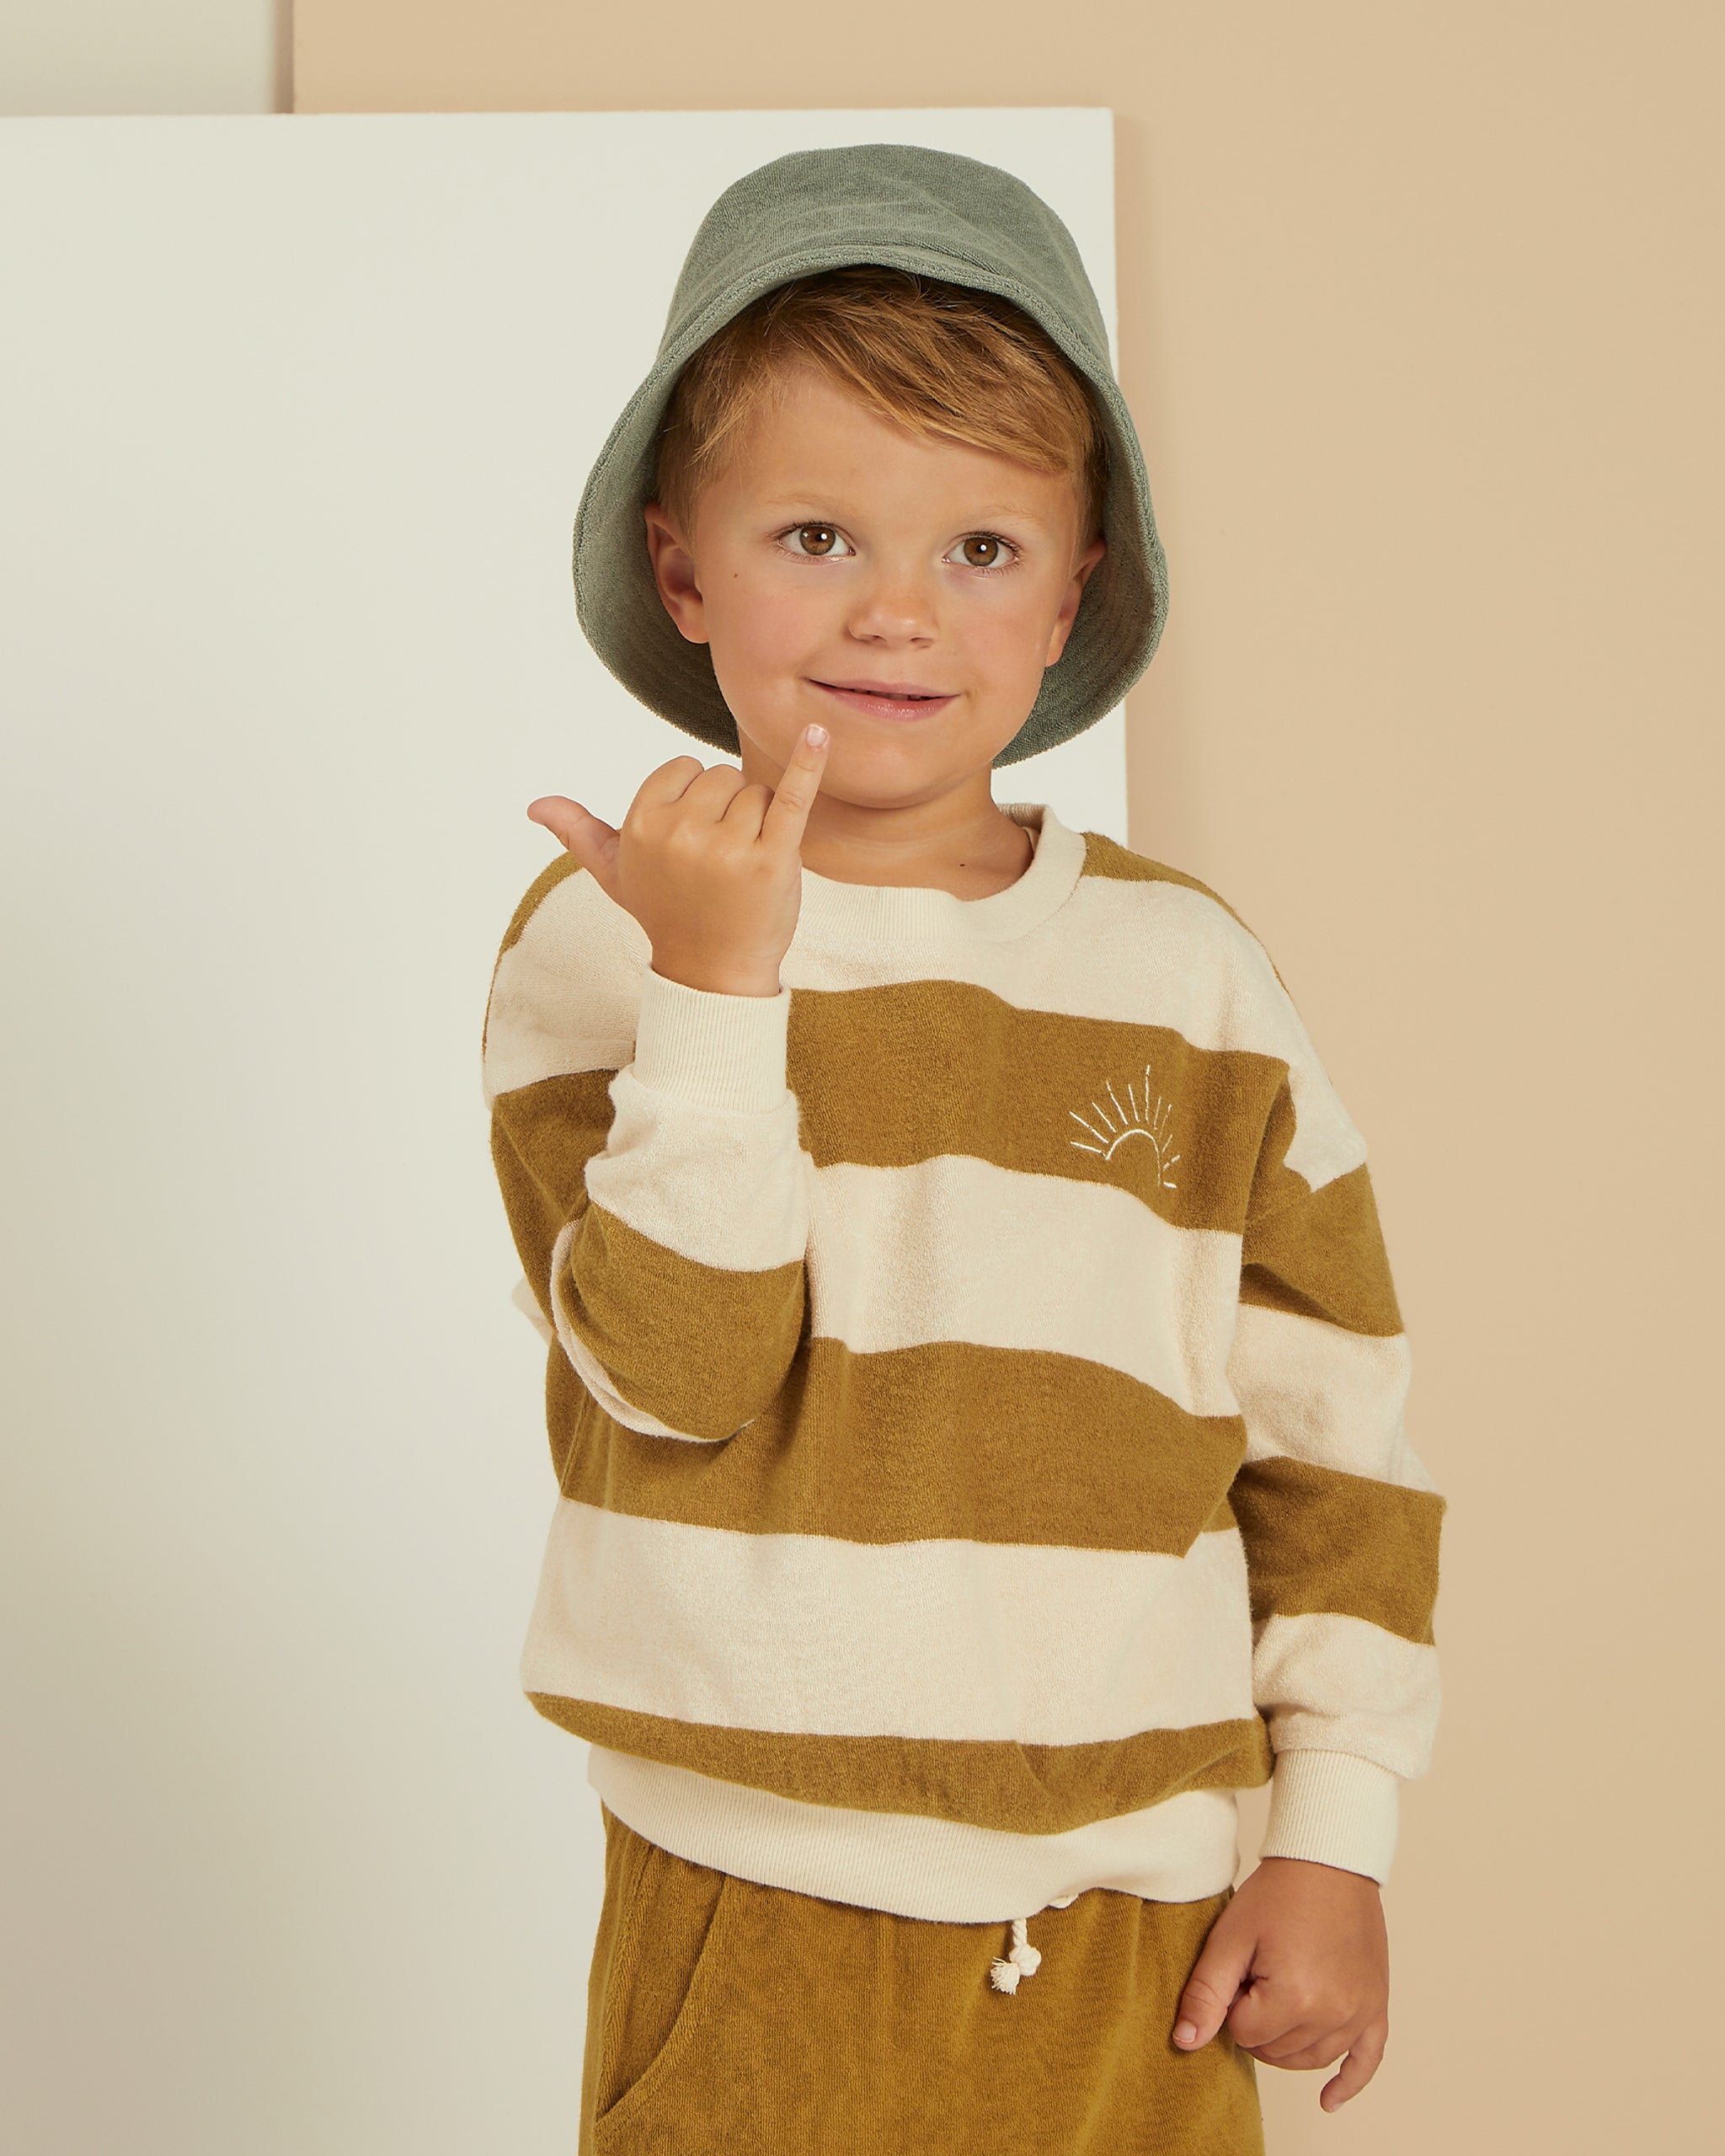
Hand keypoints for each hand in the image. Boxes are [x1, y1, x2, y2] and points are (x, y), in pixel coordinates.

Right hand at [526, 725, 829, 995]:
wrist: (713, 971)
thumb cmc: (665, 913)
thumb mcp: (615, 873)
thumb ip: (579, 833)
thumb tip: (536, 806)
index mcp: (642, 821)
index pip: (687, 768)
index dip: (696, 801)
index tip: (692, 843)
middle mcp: (680, 831)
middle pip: (724, 776)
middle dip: (730, 810)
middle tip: (721, 861)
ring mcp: (727, 846)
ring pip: (757, 792)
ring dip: (761, 823)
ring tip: (744, 867)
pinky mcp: (772, 858)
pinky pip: (792, 798)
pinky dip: (808, 764)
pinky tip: (820, 733)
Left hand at [1172, 1857, 1388, 2111]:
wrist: (1328, 1860)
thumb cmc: (1279, 1892)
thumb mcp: (1231, 1937)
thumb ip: (1206, 1993)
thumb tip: (1185, 2042)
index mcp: (1296, 1998)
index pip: (1244, 2034)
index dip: (1234, 2001)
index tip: (1243, 1966)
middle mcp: (1334, 2013)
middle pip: (1277, 2050)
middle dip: (1258, 2021)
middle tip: (1259, 1974)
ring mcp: (1359, 2013)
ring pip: (1311, 2059)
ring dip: (1286, 2044)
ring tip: (1278, 2004)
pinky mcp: (1376, 2006)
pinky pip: (1367, 2061)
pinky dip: (1348, 2084)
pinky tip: (1328, 2101)